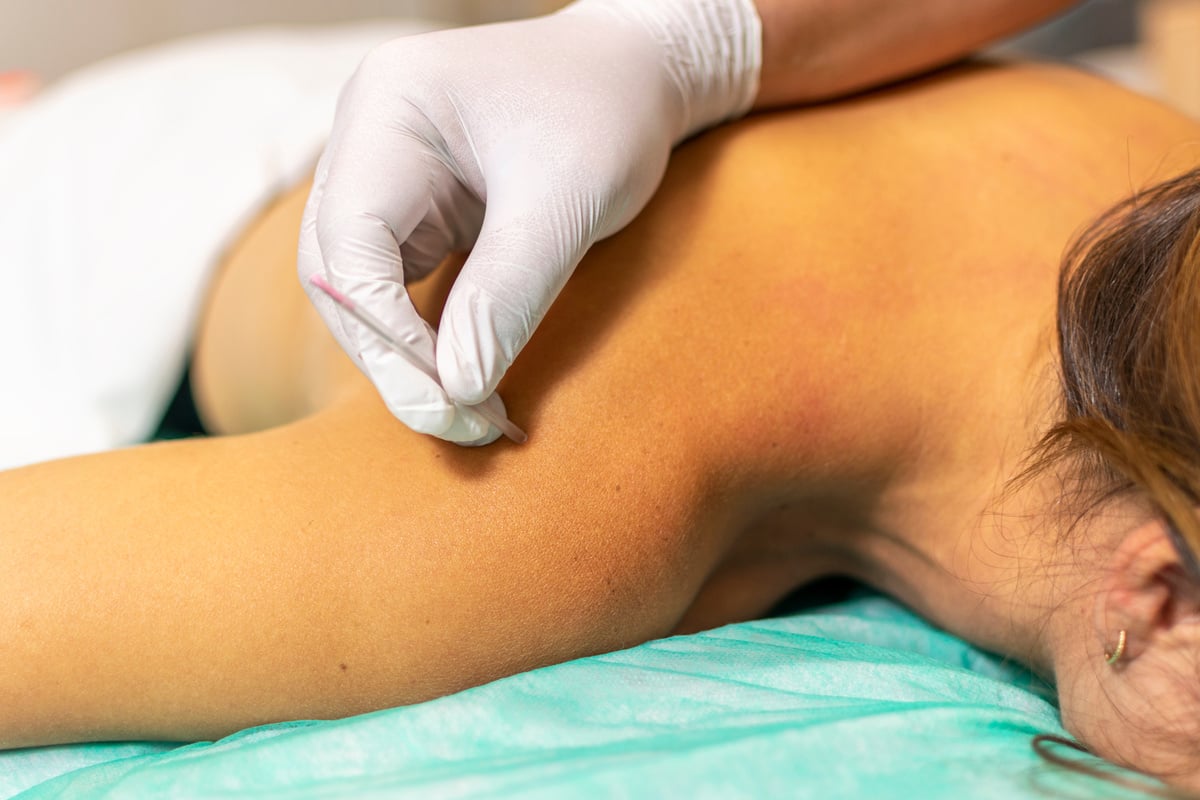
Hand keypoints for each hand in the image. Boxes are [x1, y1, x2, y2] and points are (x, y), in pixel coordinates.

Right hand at [299, 0, 760, 442]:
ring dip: (405, 358)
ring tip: (468, 417)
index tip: (449, 395)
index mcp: (389, 109)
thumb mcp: (566, 201)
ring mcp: (383, 173)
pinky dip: (425, 339)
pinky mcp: (413, 208)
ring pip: (359, 289)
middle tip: (457, 426)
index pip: (351, 241)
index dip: (388, 331)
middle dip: (392, 358)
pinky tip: (466, 381)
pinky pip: (395, 286)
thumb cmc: (607, 113)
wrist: (637, 73)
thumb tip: (457, 391)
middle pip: (339, 273)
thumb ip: (508, 293)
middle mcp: (367, 138)